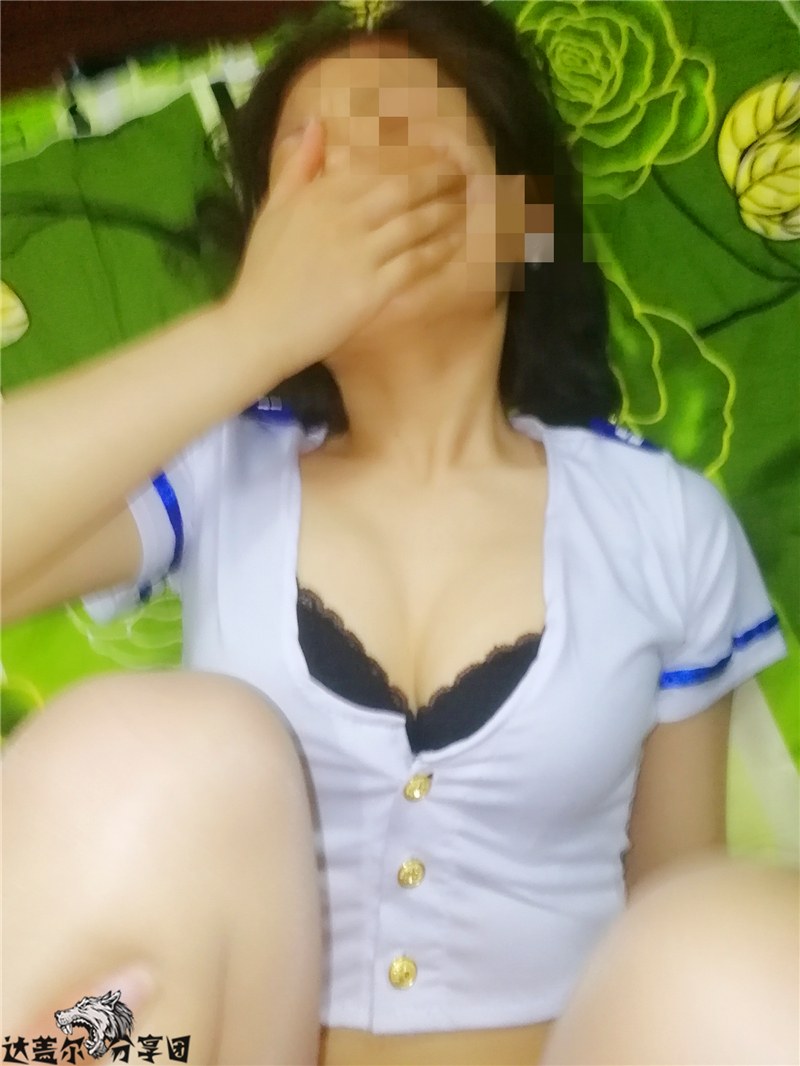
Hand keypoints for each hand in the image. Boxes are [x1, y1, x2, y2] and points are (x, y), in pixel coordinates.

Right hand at [221, 119, 466, 386]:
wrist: (258, 326)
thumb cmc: (263, 273)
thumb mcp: (272, 209)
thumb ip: (297, 167)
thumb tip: (313, 124)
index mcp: (320, 194)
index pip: (376, 169)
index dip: (411, 163)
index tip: (436, 159)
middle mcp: (343, 216)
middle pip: (403, 190)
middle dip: (438, 180)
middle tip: (463, 176)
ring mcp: (359, 252)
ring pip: (415, 223)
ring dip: (445, 213)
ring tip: (466, 206)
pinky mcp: (371, 288)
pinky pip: (415, 263)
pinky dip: (438, 251)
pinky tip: (455, 245)